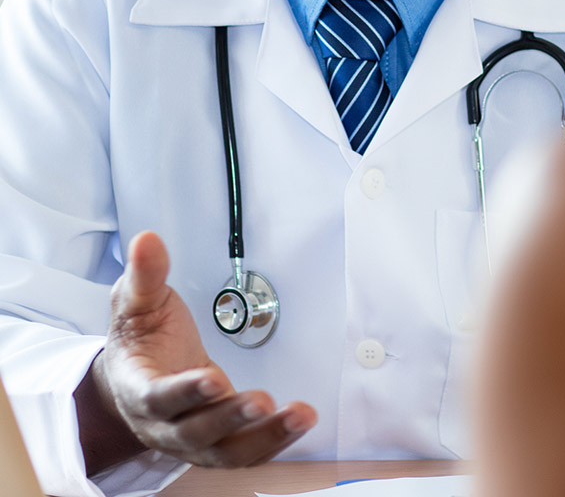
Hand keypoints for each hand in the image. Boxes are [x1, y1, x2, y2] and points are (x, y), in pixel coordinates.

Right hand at [76, 231, 316, 473]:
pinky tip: (301, 421)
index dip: (184, 392)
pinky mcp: (218, 442)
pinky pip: (245, 450)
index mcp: (138, 388)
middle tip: (264, 401)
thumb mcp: (136, 303)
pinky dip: (274, 441)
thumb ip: (144, 275)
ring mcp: (193, 439)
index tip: (211, 379)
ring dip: (264, 437)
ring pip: (226, 450)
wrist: (135, 378)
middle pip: (195, 432)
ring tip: (300, 416)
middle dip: (230, 418)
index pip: (157, 397)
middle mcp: (164, 424)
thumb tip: (147, 240)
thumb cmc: (140, 339)